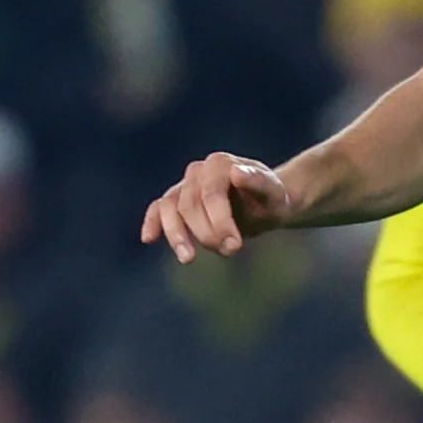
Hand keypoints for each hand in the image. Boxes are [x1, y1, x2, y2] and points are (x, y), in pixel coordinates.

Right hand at [139, 153, 295, 261]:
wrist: (264, 205)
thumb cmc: (270, 199)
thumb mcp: (274, 193)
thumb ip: (258, 181)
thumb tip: (236, 173)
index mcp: (220, 163)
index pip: (211, 193)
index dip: (220, 221)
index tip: (235, 246)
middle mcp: (198, 171)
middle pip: (189, 204)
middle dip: (206, 233)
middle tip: (231, 251)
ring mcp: (185, 185)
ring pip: (169, 207)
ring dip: (176, 234)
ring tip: (188, 259)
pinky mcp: (176, 201)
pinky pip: (158, 209)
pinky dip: (152, 222)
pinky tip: (149, 239)